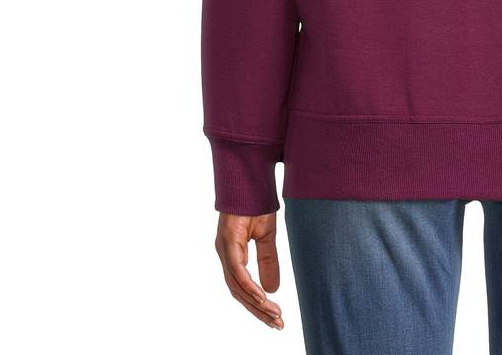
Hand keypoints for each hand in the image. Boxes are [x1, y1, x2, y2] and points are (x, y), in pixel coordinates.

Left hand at [215, 212, 284, 329]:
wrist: (251, 177)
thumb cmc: (256, 202)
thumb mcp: (268, 236)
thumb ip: (269, 261)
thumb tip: (273, 289)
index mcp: (233, 254)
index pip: (243, 288)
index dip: (258, 305)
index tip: (275, 318)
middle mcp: (225, 255)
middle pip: (239, 293)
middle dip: (258, 311)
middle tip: (278, 324)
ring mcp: (224, 249)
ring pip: (237, 286)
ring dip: (256, 303)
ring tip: (274, 314)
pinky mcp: (227, 242)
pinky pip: (237, 271)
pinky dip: (249, 286)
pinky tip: (262, 297)